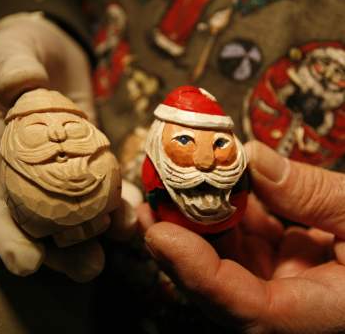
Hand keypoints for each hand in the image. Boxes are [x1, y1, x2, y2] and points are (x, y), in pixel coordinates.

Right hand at [0, 13, 137, 281]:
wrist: (52, 53)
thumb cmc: (19, 50)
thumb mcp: (10, 51)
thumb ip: (12, 67)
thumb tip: (20, 82)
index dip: (2, 234)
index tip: (26, 262)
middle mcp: (19, 171)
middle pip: (34, 221)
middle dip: (60, 249)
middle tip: (89, 268)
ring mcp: (56, 170)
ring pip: (72, 212)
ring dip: (96, 232)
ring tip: (123, 238)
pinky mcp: (86, 160)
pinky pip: (100, 186)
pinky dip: (116, 201)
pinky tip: (134, 211)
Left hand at [139, 141, 344, 332]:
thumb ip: (316, 193)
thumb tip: (252, 158)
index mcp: (323, 314)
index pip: (251, 310)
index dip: (200, 276)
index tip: (159, 235)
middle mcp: (293, 302)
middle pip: (222, 285)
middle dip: (179, 244)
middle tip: (148, 202)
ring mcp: (283, 278)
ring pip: (226, 256)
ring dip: (194, 220)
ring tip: (166, 183)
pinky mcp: (280, 255)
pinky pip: (243, 235)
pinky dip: (224, 207)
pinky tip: (207, 180)